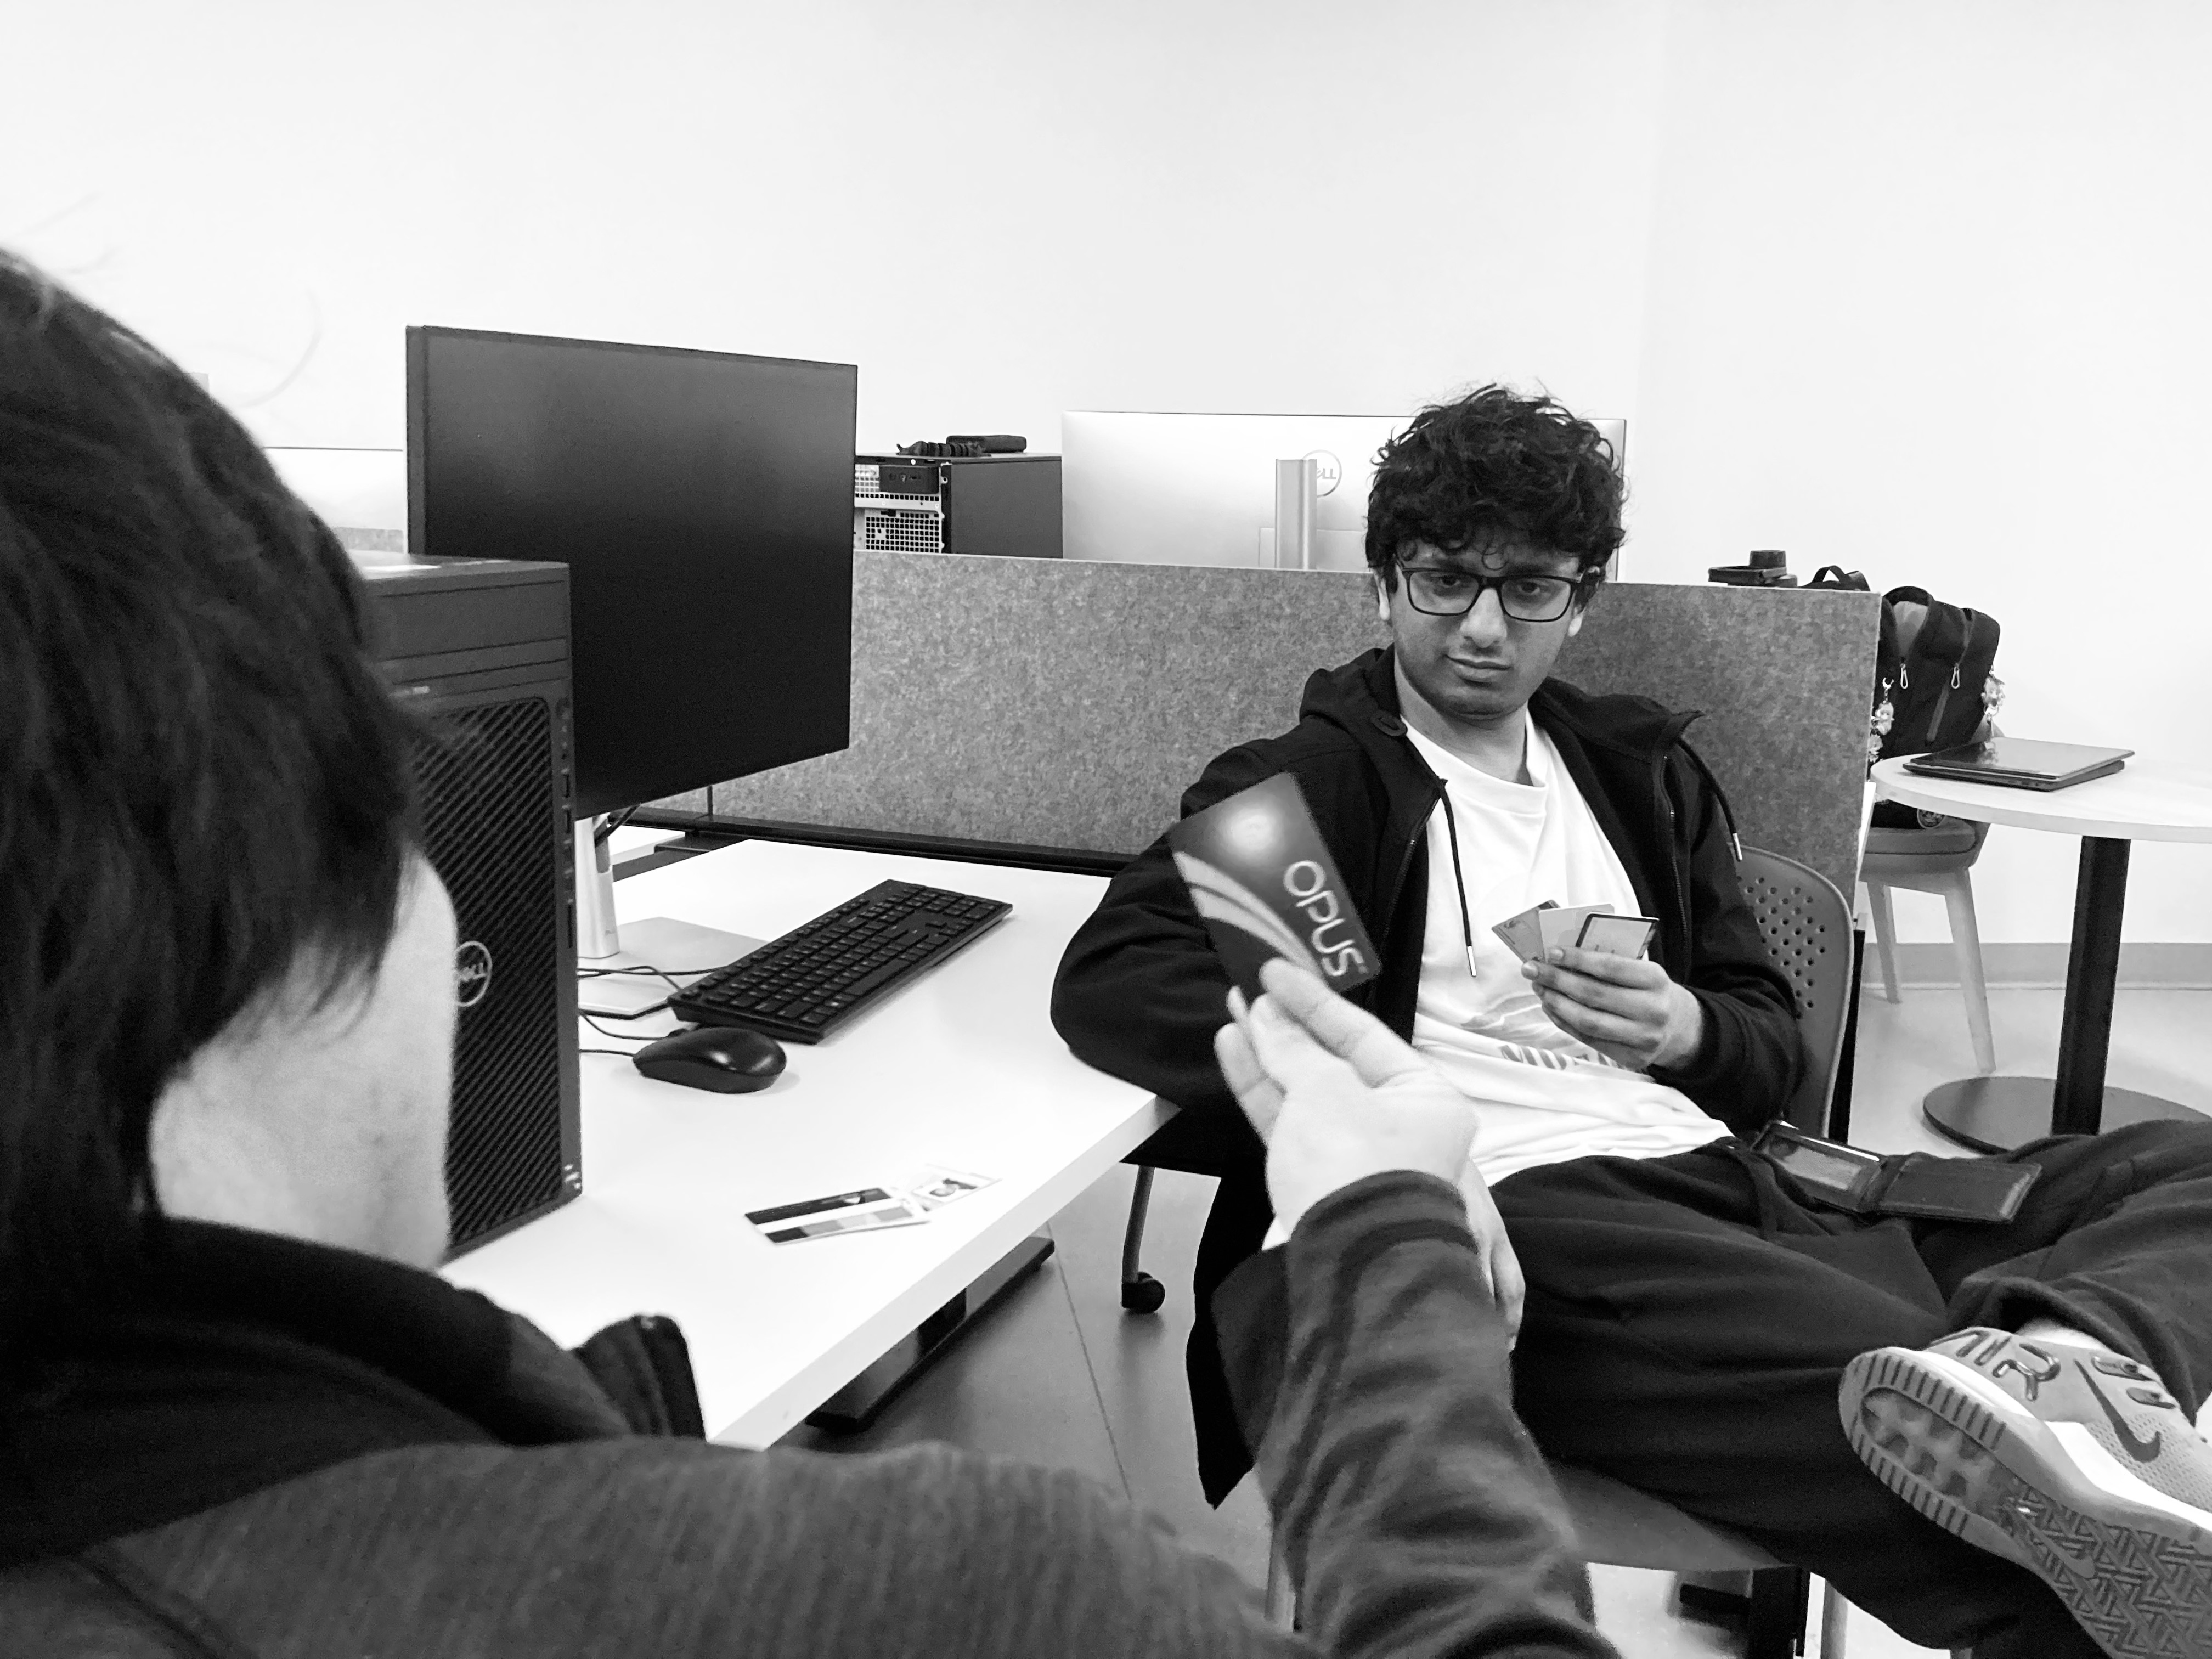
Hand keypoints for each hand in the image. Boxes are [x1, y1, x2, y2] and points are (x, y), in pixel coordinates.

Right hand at [1214, 959, 1523, 1333]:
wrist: (1350, 1264)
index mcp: (1425, 1099)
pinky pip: (1289, 1124)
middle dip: (1287, 1028)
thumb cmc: (1358, 1169)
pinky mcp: (1319, 1183)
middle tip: (1247, 991)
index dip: (1314, 999)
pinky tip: (1235, 1052)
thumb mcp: (1325, 1091)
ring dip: (1267, 1054)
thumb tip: (1267, 1017)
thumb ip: (1293, 1049)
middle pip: (1334, 1063)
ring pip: (1306, 1093)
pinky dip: (1261, 1090)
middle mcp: (1397, 1127)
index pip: (1363, 1033)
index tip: (1274, 972)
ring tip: (1233, 1016)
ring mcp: (1356, 1158)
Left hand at [1522, 945, 1703, 1070]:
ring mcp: (1643, 1038)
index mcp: (1656, 980)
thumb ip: (1608, 962)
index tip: (1551, 952)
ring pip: (1588, 1021)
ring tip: (1539, 988)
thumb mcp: (1639, 970)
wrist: (1676, 1025)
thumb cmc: (1647, 990)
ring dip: (1556, 1003)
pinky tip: (1550, 1007)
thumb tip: (1559, 956)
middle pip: (1594, 995)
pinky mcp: (1630, 1057)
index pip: (1611, 967)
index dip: (1578, 959)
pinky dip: (1564, 1022)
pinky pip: (1588, 1039)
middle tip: (1532, 969)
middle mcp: (1653, 1010)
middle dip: (1557, 980)